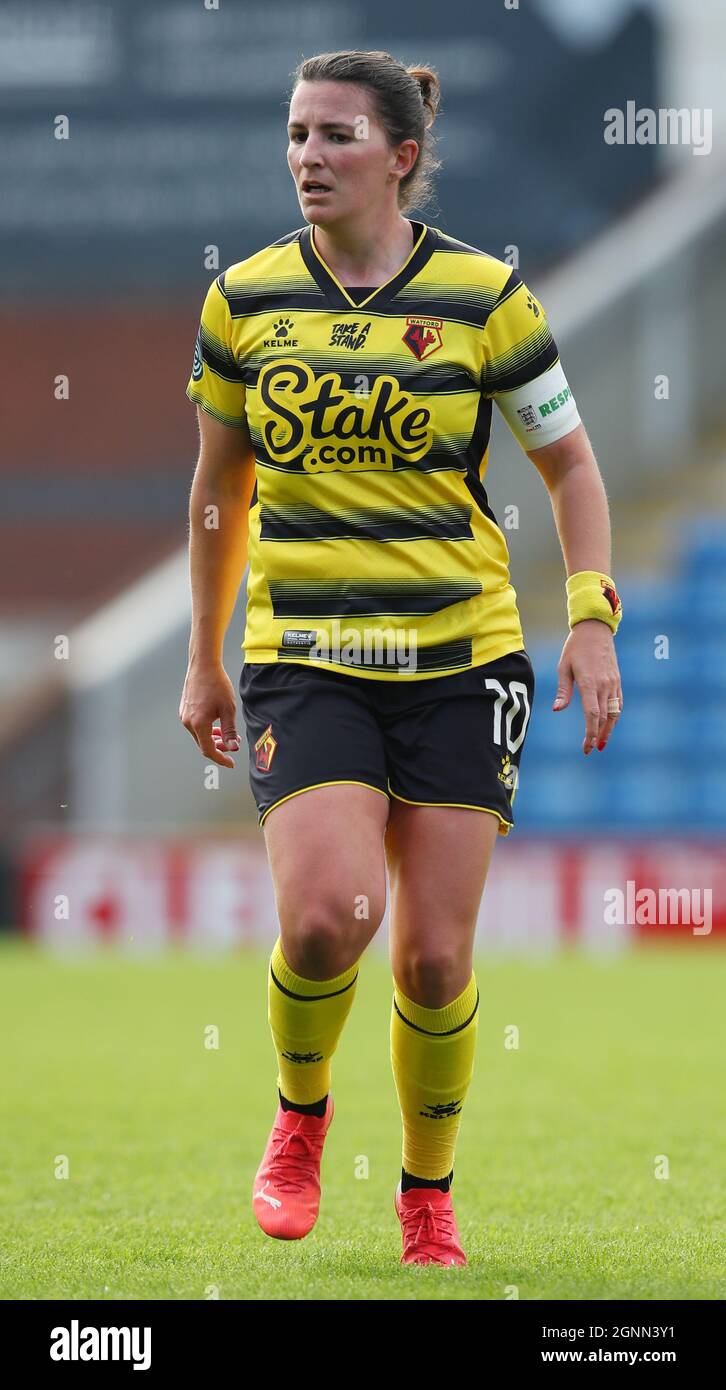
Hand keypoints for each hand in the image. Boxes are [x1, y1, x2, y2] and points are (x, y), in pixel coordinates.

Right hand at [179, 658, 240, 768]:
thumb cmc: (217, 684)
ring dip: (213, 738)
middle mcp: (188, 722)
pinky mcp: (184, 710)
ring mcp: (184, 716)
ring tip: (226, 734)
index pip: (209, 750)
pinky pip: (195, 726)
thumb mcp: (228, 709)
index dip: (221, 759)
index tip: (230, 763)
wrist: (203, 665)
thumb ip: (230, 731)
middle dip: (218, 748)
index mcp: (198, 724)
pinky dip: (206, 729)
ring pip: (199, 735)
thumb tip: (233, 747)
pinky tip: (216, 724)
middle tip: (232, 745)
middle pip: (203, 744)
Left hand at [552, 620, 622, 754]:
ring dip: (609, 729)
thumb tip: (557, 710)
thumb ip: (563, 690)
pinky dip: (614, 716)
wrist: (595, 629)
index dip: (590, 733)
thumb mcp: (564, 667)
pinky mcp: (617, 680)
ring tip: (601, 743)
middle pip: (604, 717)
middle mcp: (604, 685)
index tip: (587, 747)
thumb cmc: (575, 647)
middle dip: (598, 736)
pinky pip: (618, 703)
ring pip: (614, 712)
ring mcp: (613, 683)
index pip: (592, 714)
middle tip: (591, 749)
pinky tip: (608, 724)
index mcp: (590, 683)